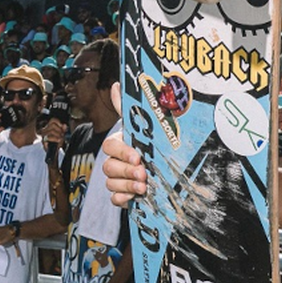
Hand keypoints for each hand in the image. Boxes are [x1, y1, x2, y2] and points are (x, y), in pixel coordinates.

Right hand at [42, 118, 66, 147]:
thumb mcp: (62, 134)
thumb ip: (63, 129)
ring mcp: (43, 135)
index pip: (52, 120)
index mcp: (49, 127)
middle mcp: (44, 130)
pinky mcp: (43, 140)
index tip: (62, 127)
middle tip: (61, 135)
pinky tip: (58, 141)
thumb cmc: (57, 142)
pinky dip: (55, 139)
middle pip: (52, 125)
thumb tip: (64, 125)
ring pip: (51, 131)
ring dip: (58, 135)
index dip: (58, 122)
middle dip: (59, 130)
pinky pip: (49, 137)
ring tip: (60, 139)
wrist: (54, 151)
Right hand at [101, 84, 147, 207]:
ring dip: (126, 186)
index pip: (111, 146)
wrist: (172, 170)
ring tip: (144, 187)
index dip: (122, 152)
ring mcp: (118, 179)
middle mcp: (116, 161)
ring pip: (111, 183)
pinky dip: (122, 199)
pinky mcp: (123, 195)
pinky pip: (114, 199)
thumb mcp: (146, 126)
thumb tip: (116, 83)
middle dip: (126, 171)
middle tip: (144, 175)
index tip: (138, 157)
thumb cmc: (155, 144)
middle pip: (109, 167)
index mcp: (119, 144)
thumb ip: (129, 108)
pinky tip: (133, 199)